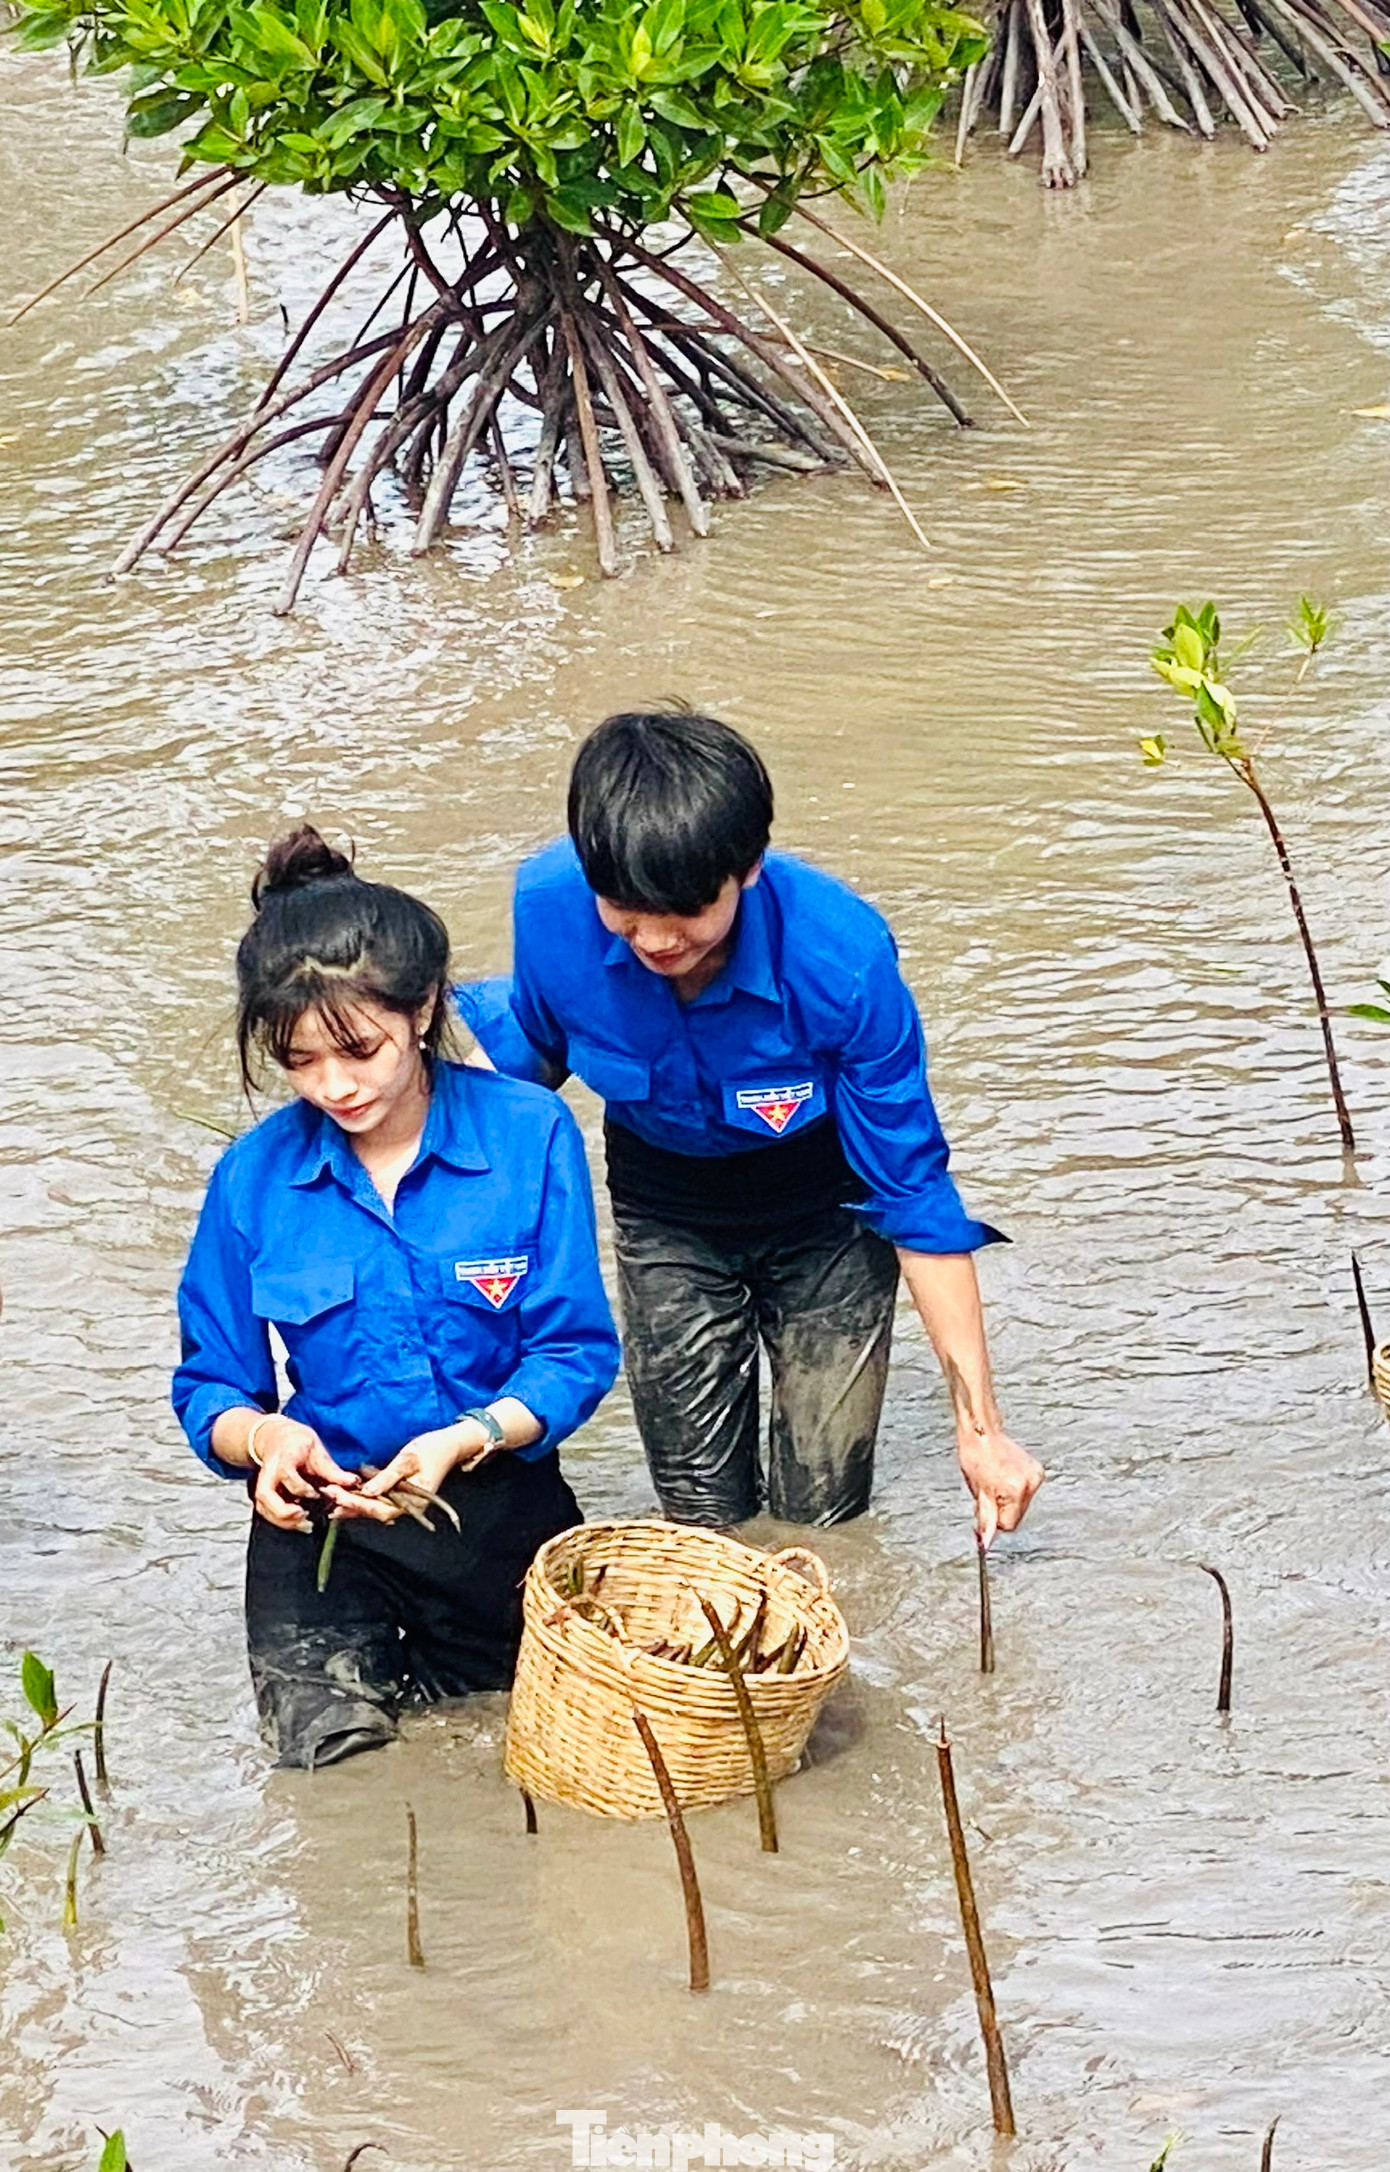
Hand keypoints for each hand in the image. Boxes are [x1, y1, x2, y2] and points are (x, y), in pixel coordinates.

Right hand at [252, 1417, 359, 1532]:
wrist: (278, 1440)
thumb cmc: (298, 1445)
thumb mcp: (317, 1451)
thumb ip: (332, 1470)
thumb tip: (353, 1482)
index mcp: (283, 1460)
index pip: (287, 1474)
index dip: (301, 1488)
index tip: (316, 1493)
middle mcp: (268, 1474)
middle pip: (266, 1496)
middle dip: (284, 1511)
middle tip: (305, 1516)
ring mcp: (262, 1486)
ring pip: (264, 1508)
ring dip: (284, 1521)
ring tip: (306, 1525)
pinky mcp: (263, 1497)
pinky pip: (268, 1513)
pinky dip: (282, 1522)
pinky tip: (299, 1523)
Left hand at [325, 1421, 488, 1524]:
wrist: (449, 1445)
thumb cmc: (432, 1449)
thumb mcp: (408, 1459)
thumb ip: (388, 1477)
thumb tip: (367, 1491)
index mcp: (413, 1501)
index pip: (380, 1509)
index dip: (358, 1504)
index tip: (339, 1496)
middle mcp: (408, 1506)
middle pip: (375, 1512)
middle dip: (351, 1505)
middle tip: (329, 1494)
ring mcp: (404, 1502)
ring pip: (375, 1508)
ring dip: (353, 1505)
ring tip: (331, 1500)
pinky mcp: (399, 1494)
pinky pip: (378, 1501)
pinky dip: (362, 1499)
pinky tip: (346, 1498)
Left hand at [957, 1425, 1043, 1548]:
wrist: (982, 1433)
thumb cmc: (975, 1456)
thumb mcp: (977, 1492)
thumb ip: (985, 1518)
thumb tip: (987, 1541)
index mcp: (1016, 1490)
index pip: (1009, 1524)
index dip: (994, 1520)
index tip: (984, 1510)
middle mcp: (1030, 1483)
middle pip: (1017, 1516)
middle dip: (1001, 1510)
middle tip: (988, 1494)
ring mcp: (1036, 1476)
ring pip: (1022, 1505)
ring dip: (1009, 1500)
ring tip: (995, 1483)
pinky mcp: (1037, 1470)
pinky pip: (1026, 1492)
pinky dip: (1015, 1490)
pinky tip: (1005, 1478)